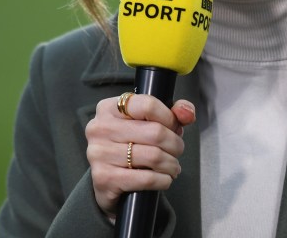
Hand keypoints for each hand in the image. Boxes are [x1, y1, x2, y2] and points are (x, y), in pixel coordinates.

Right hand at [85, 95, 196, 215]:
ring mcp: (99, 153)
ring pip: (153, 156)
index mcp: (110, 108)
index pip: (148, 105)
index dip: (169, 118)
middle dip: (175, 144)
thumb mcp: (147, 123)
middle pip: (155, 132)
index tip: (175, 128)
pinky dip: (163, 180)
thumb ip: (171, 113)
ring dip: (171, 164)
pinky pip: (146, 178)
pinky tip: (164, 179)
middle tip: (177, 150)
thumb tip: (187, 112)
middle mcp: (100, 128)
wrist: (105, 181)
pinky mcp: (104, 178)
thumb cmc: (128, 146)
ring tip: (172, 166)